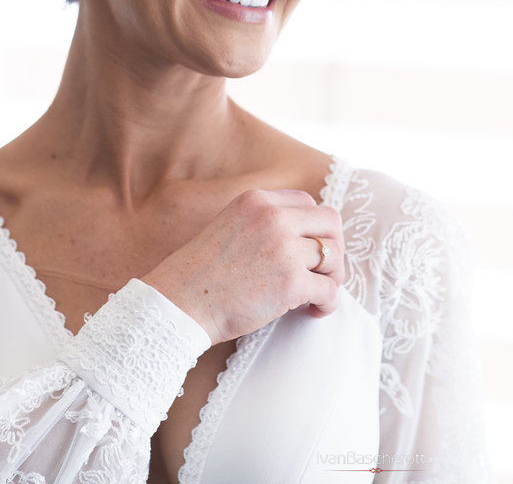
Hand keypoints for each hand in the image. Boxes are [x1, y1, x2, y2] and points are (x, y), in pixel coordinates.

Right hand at [140, 189, 343, 345]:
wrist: (178, 304)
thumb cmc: (199, 275)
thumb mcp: (229, 227)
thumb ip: (261, 224)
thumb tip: (299, 238)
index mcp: (257, 201)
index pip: (307, 203)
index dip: (315, 227)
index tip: (311, 248)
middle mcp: (274, 218)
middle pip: (330, 222)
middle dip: (333, 246)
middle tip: (325, 270)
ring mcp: (284, 249)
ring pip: (334, 256)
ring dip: (332, 277)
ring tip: (318, 293)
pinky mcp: (291, 282)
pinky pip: (329, 289)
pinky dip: (328, 302)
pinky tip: (315, 311)